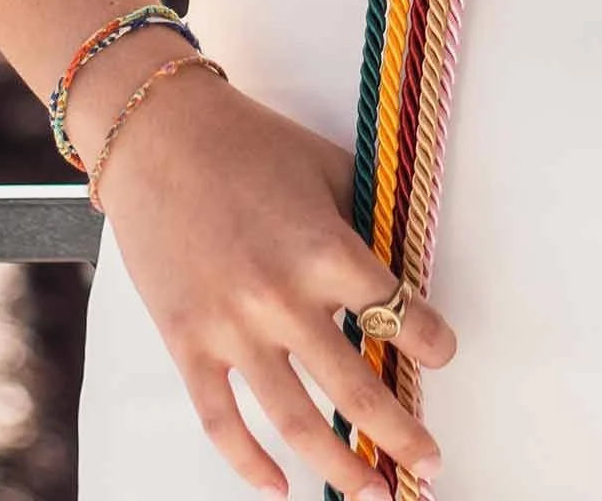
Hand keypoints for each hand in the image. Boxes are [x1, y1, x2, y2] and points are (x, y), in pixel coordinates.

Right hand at [92, 64, 455, 498]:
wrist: (158, 135)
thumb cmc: (249, 143)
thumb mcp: (327, 168)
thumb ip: (365, 222)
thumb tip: (404, 271)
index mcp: (324, 249)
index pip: (397, 312)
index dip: (431, 340)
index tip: (443, 354)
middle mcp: (282, 298)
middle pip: (356, 388)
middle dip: (401, 433)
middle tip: (430, 464)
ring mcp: (231, 328)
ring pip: (296, 421)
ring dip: (341, 465)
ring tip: (375, 492)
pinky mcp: (187, 344)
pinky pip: (221, 422)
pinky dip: (249, 465)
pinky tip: (280, 487)